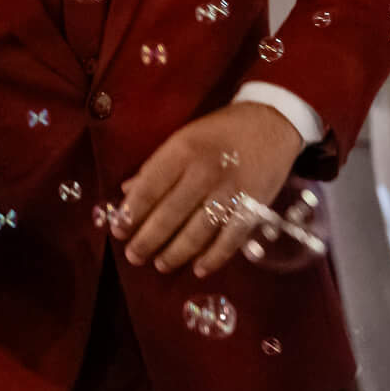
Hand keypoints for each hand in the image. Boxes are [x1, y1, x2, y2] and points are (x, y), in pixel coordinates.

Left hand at [118, 101, 302, 277]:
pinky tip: (198, 268)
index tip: (118, 230)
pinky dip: (214, 257)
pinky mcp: (253, 206)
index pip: (149, 187)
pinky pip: (230, 239)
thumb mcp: (183, 138)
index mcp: (182, 150)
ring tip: (161, 264)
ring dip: (176, 253)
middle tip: (134, 256)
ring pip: (198, 231)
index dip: (131, 213)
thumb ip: (156, 166)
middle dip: (148, 239)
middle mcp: (204, 171)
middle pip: (170, 214)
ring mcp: (231, 191)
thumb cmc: (220, 131)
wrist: (271, 121)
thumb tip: (127, 192)